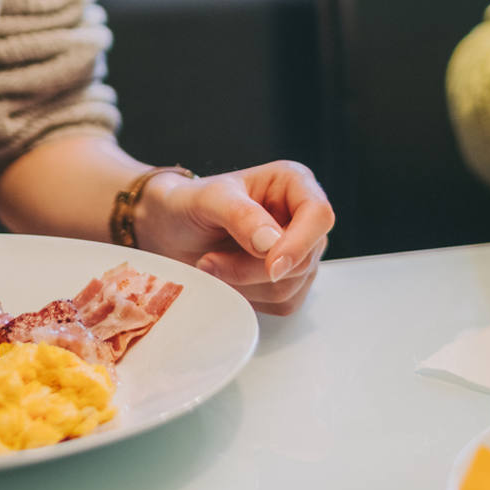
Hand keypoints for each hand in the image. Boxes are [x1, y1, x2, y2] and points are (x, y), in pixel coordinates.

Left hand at [133, 160, 334, 314]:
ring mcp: (298, 252)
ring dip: (244, 284)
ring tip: (211, 264)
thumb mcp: (208, 199)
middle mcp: (302, 219)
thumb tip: (272, 243)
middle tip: (210, 260)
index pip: (319, 216)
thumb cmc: (188, 204)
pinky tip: (224, 278)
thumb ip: (240, 214)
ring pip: (291, 286)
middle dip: (253, 269)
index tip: (269, 266)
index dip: (299, 245)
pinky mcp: (287, 282)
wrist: (169, 230)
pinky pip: (281, 305)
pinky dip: (248, 298)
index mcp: (294, 185)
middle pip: (304, 259)